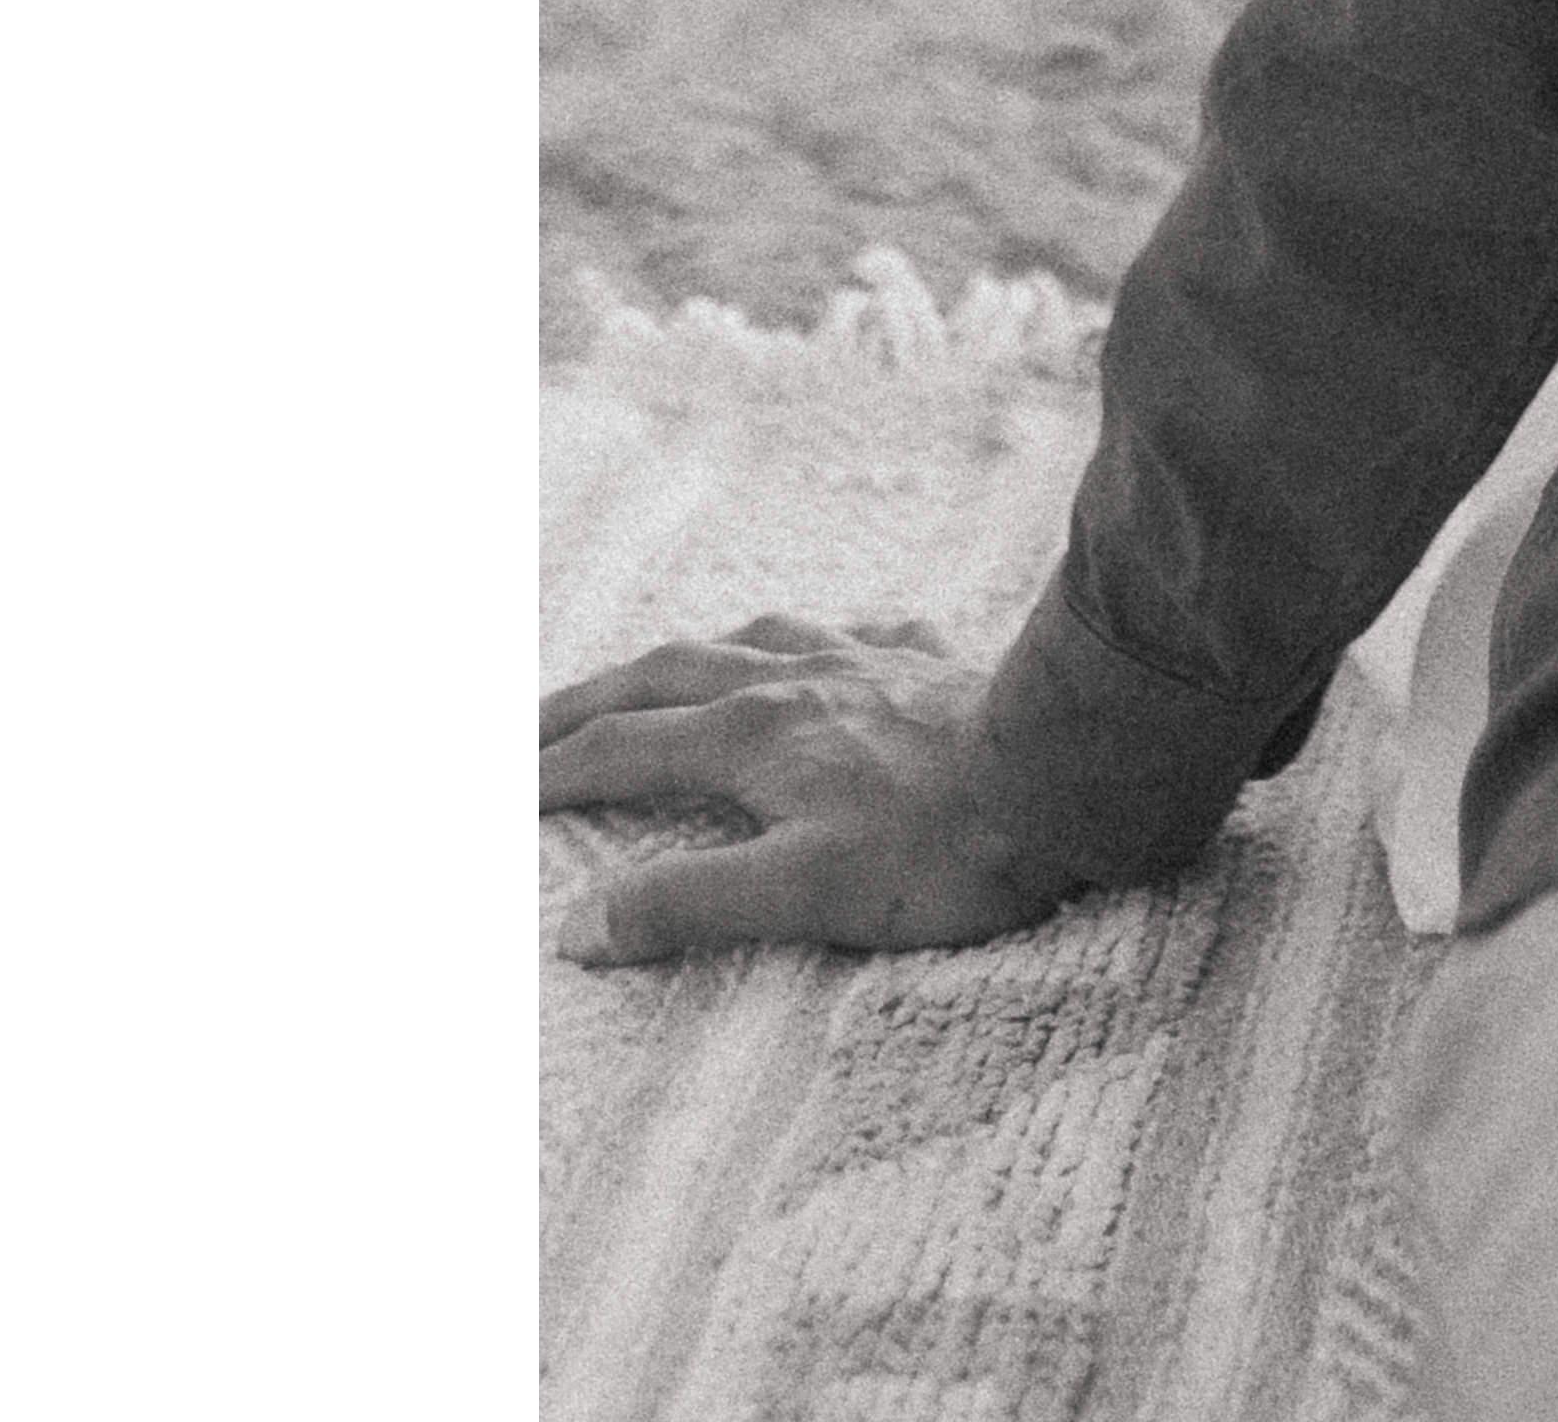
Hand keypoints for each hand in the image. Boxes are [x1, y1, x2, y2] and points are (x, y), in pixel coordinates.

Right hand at [538, 612, 1095, 965]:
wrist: (1069, 768)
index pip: (619, 751)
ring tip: (652, 674)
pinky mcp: (925, 657)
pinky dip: (799, 643)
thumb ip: (688, 905)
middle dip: (586, 701)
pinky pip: (844, 632)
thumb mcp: (804, 895)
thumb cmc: (944, 847)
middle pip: (663, 676)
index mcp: (752, 734)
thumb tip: (578, 925)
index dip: (545, 772)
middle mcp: (796, 678)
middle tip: (527, 724)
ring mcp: (863, 658)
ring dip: (681, 659)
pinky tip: (813, 649)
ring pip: (746, 639)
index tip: (488, 790)